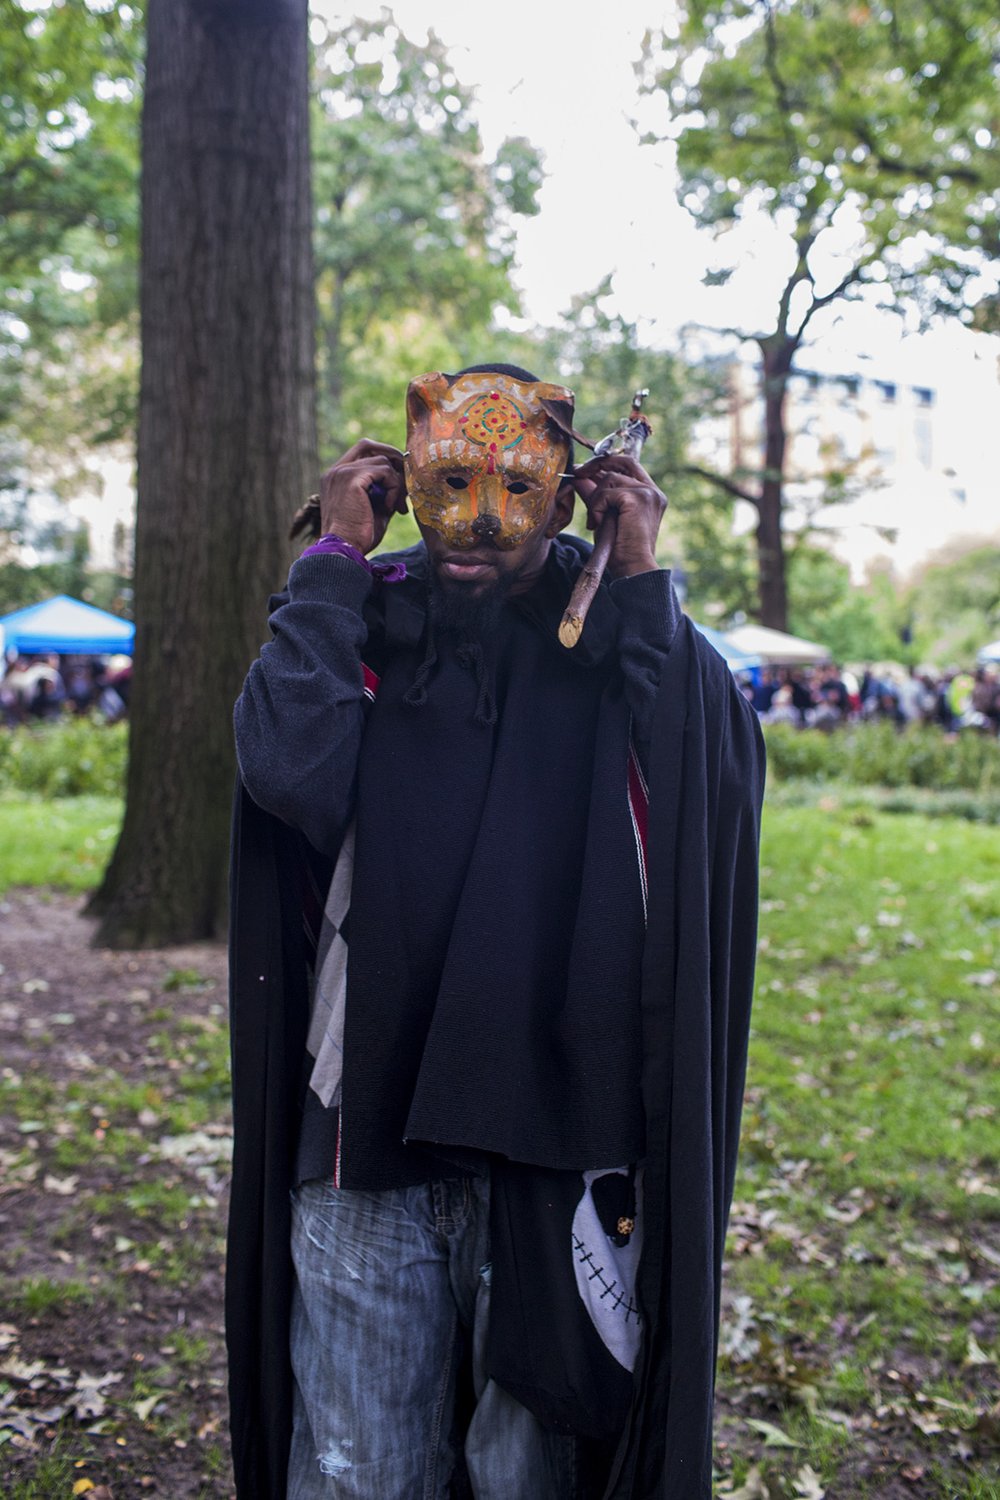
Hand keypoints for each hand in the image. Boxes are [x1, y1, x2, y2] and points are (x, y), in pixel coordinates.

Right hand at [318, 440, 407, 554]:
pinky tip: (390, 507)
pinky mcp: (352, 478)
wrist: (345, 550)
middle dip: (391, 458)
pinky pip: (384, 471)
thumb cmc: (359, 536)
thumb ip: (385, 491)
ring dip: (396, 482)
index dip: (383, 458)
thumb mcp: (375, 508)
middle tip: (406, 480)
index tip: (399, 478)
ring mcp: (342, 472)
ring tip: (396, 506)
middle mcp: (335, 471)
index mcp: (336, 477)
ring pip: (382, 460)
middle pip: (368, 446)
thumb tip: (405, 480)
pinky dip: (394, 488)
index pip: (361, 452)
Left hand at [571, 454, 666, 578]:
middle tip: (577, 473)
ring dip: (595, 498)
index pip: (629, 466)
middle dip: (597, 464)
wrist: (632, 569)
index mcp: (650, 494)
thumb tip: (579, 477)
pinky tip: (598, 524)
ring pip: (610, 478)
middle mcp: (653, 491)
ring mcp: (648, 493)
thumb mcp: (604, 516)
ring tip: (595, 521)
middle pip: (624, 461)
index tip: (584, 471)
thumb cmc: (620, 549)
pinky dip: (596, 507)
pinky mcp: (638, 499)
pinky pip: (606, 493)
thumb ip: (596, 495)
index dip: (606, 463)